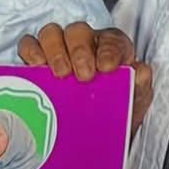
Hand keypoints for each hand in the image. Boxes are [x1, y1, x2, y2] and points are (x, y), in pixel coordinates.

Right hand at [16, 22, 154, 133]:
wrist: (93, 137)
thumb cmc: (112, 114)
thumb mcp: (133, 104)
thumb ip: (140, 87)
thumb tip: (140, 71)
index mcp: (111, 51)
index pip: (110, 39)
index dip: (108, 49)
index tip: (108, 67)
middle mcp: (83, 46)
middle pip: (78, 31)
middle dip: (80, 51)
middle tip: (83, 75)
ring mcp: (58, 51)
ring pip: (51, 33)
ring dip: (55, 50)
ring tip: (60, 74)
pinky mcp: (36, 63)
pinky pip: (28, 45)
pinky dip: (31, 52)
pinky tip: (37, 68)